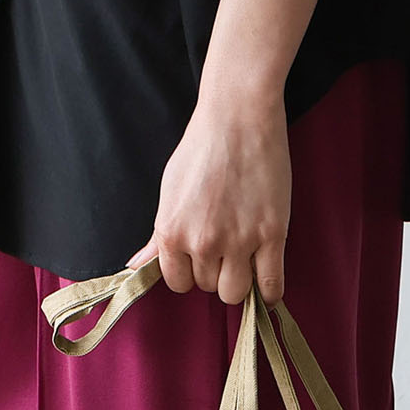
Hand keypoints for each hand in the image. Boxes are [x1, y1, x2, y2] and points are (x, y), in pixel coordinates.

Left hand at [126, 89, 289, 306]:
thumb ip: (158, 236)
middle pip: (208, 287)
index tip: (200, 259)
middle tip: (226, 247)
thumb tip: (137, 266)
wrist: (239, 117)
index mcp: (172, 232)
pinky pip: (270, 285)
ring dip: (240, 281)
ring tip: (245, 260)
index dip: (190, 273)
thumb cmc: (203, 148)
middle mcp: (202, 242)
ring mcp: (239, 240)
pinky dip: (269, 293)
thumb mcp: (170, 191)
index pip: (178, 283)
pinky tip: (267, 285)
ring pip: (235, 292)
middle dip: (216, 272)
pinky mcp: (272, 235)